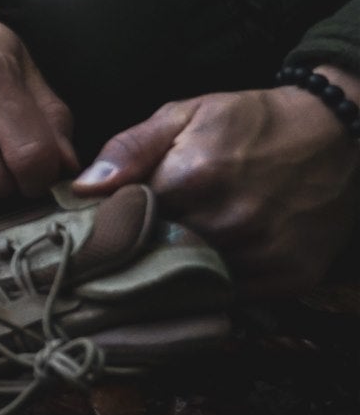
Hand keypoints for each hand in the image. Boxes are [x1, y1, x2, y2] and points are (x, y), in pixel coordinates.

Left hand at [72, 67, 359, 296]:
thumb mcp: (183, 115)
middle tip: (120, 256)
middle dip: (134, 258)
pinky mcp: (290, 277)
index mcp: (192, 178)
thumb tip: (81, 188)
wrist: (335, 133)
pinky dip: (212, 292)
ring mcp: (263, 254)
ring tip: (158, 266)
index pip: (125, 223)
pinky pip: (233, 300)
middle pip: (155, 260)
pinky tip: (199, 276)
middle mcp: (229, 222)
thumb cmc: (249, 122)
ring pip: (192, 286)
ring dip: (171, 280)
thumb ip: (128, 150)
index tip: (94, 233)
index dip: (106, 230)